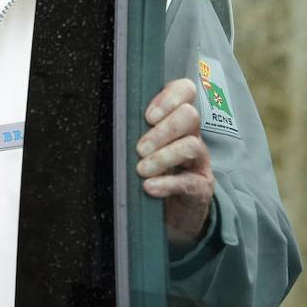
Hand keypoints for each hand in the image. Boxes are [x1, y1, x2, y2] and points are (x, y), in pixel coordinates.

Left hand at [136, 78, 214, 246]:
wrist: (169, 216)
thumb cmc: (150, 173)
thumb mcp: (140, 148)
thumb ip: (130, 131)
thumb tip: (104, 118)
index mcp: (176, 120)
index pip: (185, 91)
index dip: (170, 97)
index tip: (148, 116)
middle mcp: (192, 136)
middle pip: (189, 115)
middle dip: (163, 130)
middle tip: (140, 148)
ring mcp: (199, 162)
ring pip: (191, 146)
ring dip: (163, 156)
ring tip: (141, 170)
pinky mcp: (201, 188)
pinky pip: (190, 181)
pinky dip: (167, 184)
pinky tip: (150, 187)